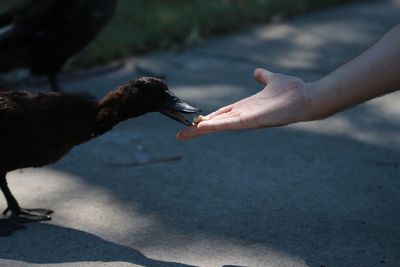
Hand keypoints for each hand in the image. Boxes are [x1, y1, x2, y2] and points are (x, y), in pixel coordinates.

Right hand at [176, 68, 311, 140]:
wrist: (306, 98)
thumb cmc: (292, 91)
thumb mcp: (272, 80)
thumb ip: (263, 77)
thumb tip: (257, 72)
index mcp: (246, 107)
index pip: (222, 113)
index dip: (208, 117)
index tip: (195, 121)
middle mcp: (243, 115)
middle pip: (216, 123)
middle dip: (198, 129)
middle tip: (181, 135)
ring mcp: (246, 119)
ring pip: (218, 126)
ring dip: (200, 131)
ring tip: (182, 135)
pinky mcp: (250, 121)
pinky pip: (229, 124)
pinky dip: (214, 126)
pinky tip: (200, 127)